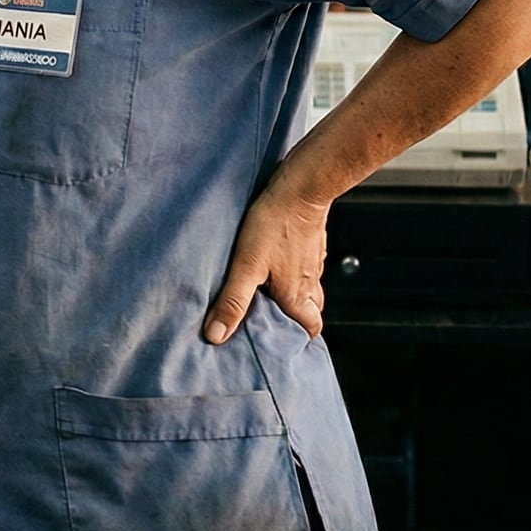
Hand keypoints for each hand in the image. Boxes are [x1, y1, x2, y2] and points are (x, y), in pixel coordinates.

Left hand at [203, 182, 331, 343]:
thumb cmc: (275, 223)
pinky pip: (308, 265)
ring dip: (297, 294)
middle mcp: (310, 281)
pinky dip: (297, 270)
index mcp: (296, 295)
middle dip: (299, 318)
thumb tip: (217, 335)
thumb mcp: (246, 266)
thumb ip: (232, 302)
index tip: (285, 343)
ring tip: (274, 292)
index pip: (310, 328)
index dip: (300, 338)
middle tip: (277, 318)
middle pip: (313, 311)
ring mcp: (313, 261)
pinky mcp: (312, 242)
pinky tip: (280, 261)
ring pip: (311, 288)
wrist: (301, 187)